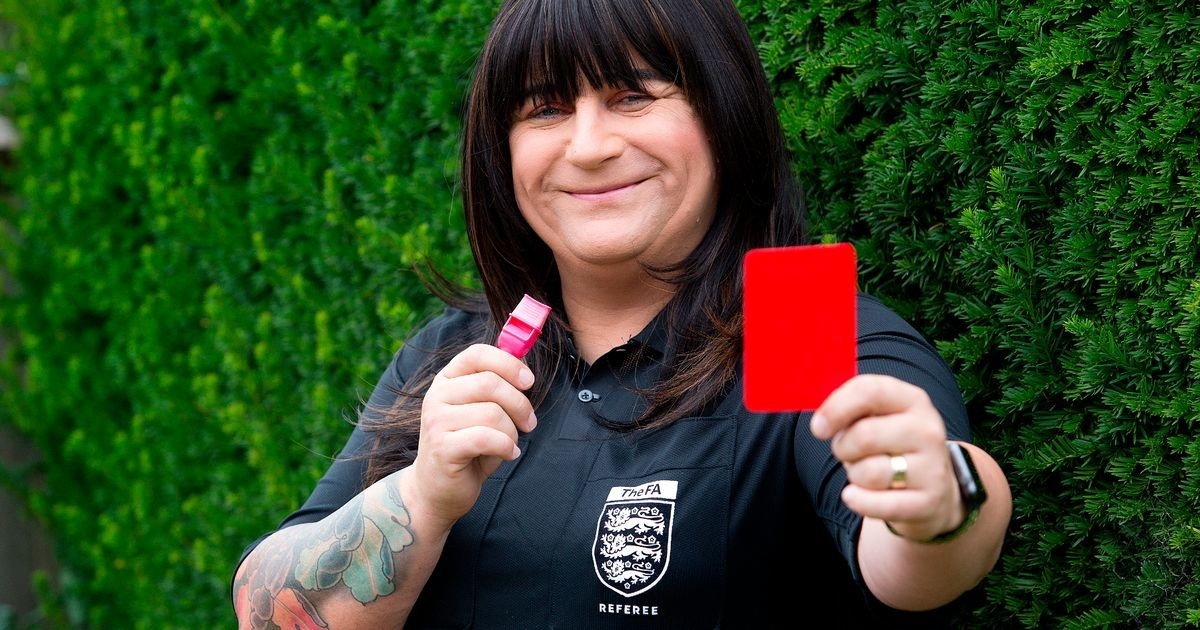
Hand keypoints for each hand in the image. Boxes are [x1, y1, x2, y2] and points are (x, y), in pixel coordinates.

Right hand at [405, 343, 537, 528]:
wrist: (437, 490)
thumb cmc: (468, 448)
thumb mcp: (482, 412)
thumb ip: (497, 388)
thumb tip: (524, 367)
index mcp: (447, 380)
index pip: (477, 354)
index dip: (508, 363)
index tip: (529, 381)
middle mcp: (437, 395)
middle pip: (490, 383)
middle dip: (520, 404)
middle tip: (529, 423)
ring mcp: (436, 420)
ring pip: (493, 413)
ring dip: (512, 432)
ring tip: (509, 444)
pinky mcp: (442, 447)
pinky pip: (487, 438)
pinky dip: (506, 447)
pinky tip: (508, 454)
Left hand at [810, 374, 962, 540]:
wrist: (933, 489)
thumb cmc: (891, 446)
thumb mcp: (878, 417)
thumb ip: (850, 409)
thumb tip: (821, 423)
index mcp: (912, 399)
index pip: (869, 391)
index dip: (835, 408)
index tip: (818, 427)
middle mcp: (927, 430)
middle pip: (864, 435)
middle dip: (843, 447)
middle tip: (848, 453)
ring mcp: (932, 467)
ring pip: (868, 472)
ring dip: (854, 475)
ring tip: (865, 472)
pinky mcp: (928, 501)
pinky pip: (875, 504)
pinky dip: (858, 501)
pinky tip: (857, 495)